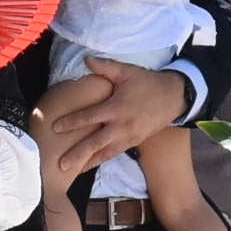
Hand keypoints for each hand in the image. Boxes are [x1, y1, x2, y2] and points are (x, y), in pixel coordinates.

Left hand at [47, 58, 188, 178]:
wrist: (175, 97)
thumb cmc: (148, 83)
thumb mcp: (128, 72)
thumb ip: (106, 67)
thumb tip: (86, 58)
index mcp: (117, 108)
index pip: (90, 117)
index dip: (72, 122)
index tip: (55, 128)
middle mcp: (122, 126)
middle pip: (96, 142)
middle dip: (78, 153)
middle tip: (60, 164)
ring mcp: (129, 136)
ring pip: (105, 153)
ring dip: (88, 163)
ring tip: (72, 172)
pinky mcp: (134, 142)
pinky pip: (115, 153)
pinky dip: (101, 160)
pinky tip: (89, 166)